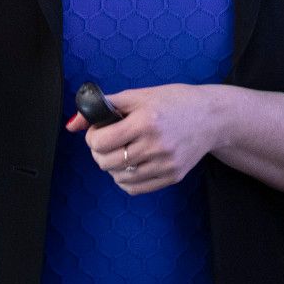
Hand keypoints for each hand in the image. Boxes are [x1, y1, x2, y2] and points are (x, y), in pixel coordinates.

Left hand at [64, 83, 221, 194]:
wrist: (211, 117)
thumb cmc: (173, 102)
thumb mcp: (138, 96)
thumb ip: (103, 107)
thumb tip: (72, 124)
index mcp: (146, 121)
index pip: (101, 141)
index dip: (92, 137)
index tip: (99, 130)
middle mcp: (156, 145)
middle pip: (106, 162)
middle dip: (99, 151)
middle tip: (108, 140)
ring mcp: (166, 164)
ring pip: (118, 177)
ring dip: (112, 166)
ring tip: (121, 151)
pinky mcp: (172, 177)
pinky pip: (135, 188)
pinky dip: (125, 179)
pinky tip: (131, 164)